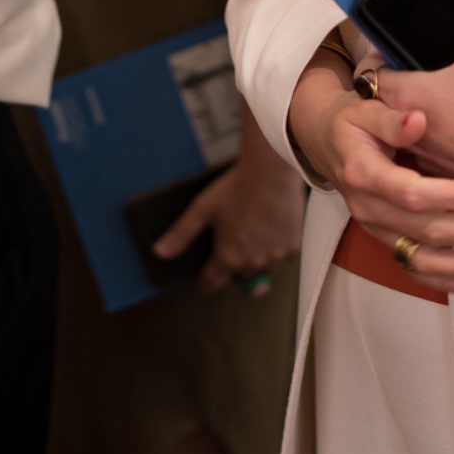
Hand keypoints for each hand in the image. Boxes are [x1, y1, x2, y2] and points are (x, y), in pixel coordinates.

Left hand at [152, 116, 306, 295]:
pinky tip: (269, 227)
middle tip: (231, 242)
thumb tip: (160, 252)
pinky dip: (275, 247)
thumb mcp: (202, 209)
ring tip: (251, 230)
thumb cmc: (237, 187)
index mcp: (227, 257)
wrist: (272, 170)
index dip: (205, 281)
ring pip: (261, 266)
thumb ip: (181, 235)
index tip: (204, 280)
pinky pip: (281, 256)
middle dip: (232, 264)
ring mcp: (275, 255)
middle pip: (238, 275)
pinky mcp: (293, 246)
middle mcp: (252, 262)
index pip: (212, 283)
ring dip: (255, 256)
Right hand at [288, 46, 453, 296]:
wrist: (327, 141)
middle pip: (426, 231)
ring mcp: (378, 228)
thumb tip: (417, 120)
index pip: (412, 192)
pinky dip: (448, 281)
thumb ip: (392, 118)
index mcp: (365, 174)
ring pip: (423, 259)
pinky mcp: (387, 239)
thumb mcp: (365, 107)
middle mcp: (369, 208)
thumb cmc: (352, 122)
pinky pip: (416, 269)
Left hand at [373, 0, 453, 210]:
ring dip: (411, 114)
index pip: (369, 72)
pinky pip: (427, 154)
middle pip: (383, 99)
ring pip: (403, 130)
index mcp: (408, 96)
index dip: (376, 56)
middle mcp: (406, 129)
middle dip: (395, 82)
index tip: (389, 47)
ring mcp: (424, 156)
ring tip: (437, 96)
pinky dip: (435, 140)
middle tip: (413, 65)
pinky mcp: (444, 176)